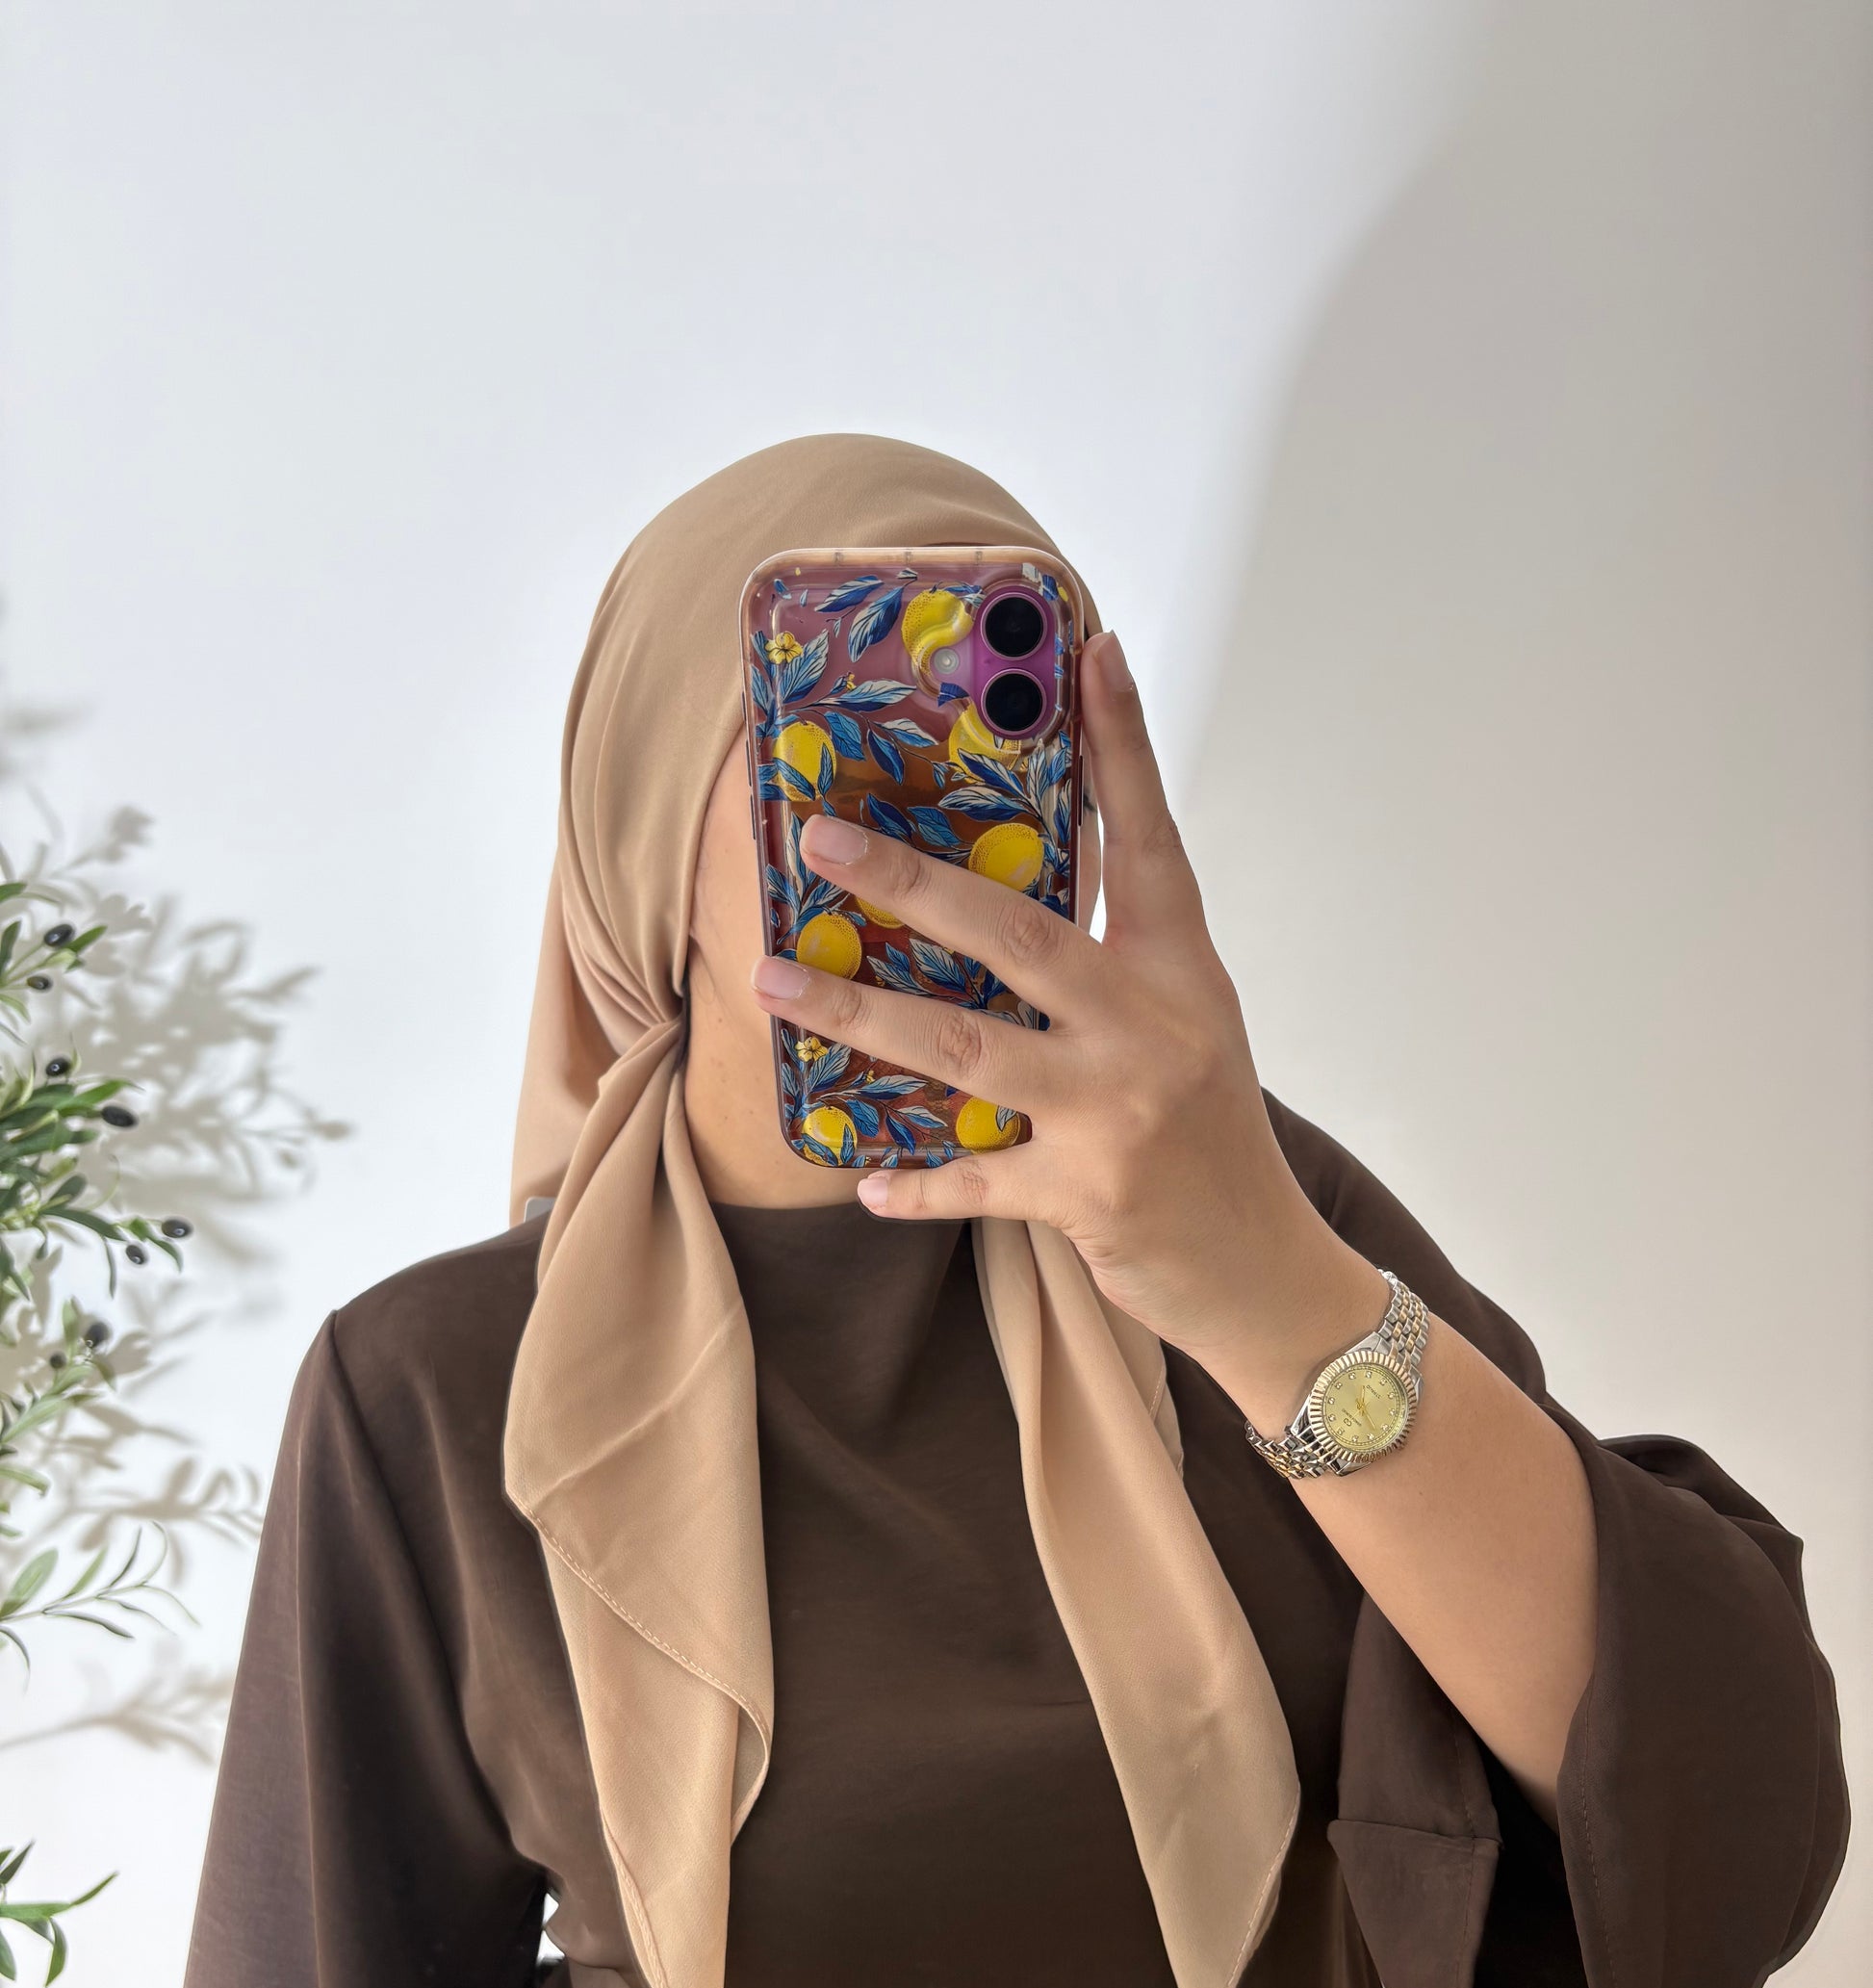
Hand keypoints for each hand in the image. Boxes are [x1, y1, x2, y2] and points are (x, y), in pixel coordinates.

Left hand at [749, 630, 1382, 1425]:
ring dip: (858, 1010)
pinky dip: (913, 1183)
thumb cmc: (1210, 1133)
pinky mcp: (1083, 1193)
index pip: (1151, 838)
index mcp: (1182, 969)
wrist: (1263, 1267)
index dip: (1122, 746)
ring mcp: (1115, 1110)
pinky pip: (972, 1183)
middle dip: (911, 881)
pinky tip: (860, 1177)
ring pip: (963, 1047)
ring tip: (775, 980)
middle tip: (821, 840)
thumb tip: (1009, 888)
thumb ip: (1115, 956)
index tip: (1091, 653)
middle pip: (1019, 932)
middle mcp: (1151, 1026)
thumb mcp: (1187, 1022)